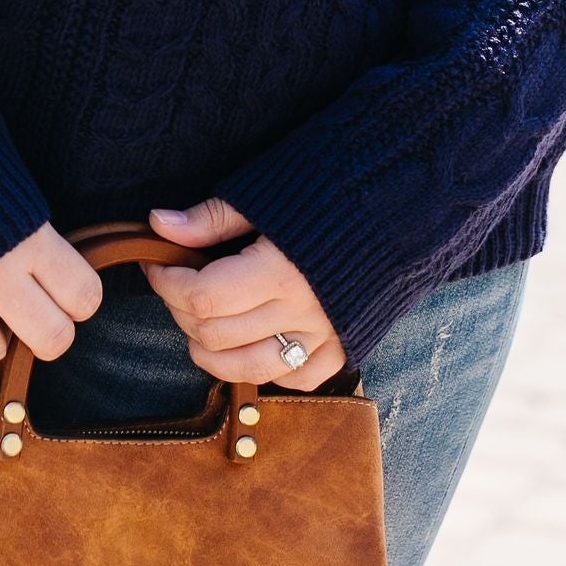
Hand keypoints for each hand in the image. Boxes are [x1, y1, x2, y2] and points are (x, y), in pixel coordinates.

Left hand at [144, 197, 345, 386]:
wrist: (407, 199)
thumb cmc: (333, 185)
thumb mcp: (265, 193)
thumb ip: (212, 218)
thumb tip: (159, 224)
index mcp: (280, 271)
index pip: (201, 297)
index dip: (168, 283)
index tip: (159, 263)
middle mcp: (302, 313)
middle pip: (215, 334)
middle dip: (182, 310)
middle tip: (179, 283)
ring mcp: (325, 337)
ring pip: (246, 369)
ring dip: (210, 351)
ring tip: (202, 321)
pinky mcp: (344, 349)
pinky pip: (293, 380)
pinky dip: (263, 367)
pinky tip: (251, 341)